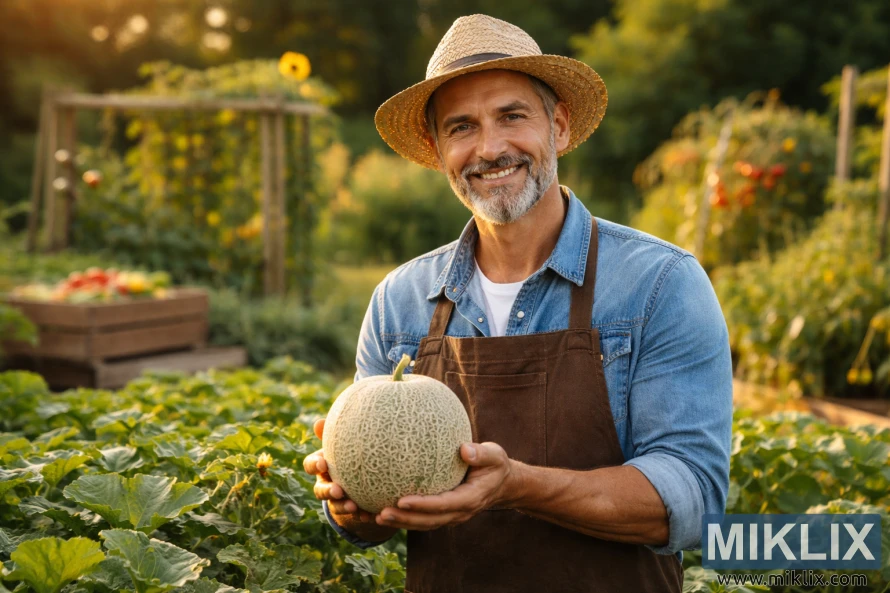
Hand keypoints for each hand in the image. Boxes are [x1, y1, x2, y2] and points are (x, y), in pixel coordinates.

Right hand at [303, 418, 373, 521]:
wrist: (363, 476)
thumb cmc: (350, 452)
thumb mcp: (344, 443)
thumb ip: (335, 435)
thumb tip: (319, 421)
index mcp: (322, 465)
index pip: (311, 465)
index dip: (314, 465)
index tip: (323, 463)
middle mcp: (326, 483)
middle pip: (320, 490)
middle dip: (328, 491)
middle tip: (339, 491)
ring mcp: (337, 500)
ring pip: (336, 506)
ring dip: (343, 507)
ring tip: (354, 507)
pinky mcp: (351, 512)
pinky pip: (355, 516)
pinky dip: (362, 515)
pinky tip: (371, 515)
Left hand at [375, 442, 517, 530]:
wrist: (501, 484)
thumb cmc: (495, 465)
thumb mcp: (495, 456)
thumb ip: (482, 453)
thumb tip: (464, 449)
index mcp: (470, 499)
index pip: (443, 505)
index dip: (423, 505)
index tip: (403, 500)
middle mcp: (458, 512)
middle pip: (428, 520)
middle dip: (404, 519)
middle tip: (380, 513)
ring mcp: (450, 516)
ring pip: (422, 524)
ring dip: (399, 523)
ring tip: (374, 516)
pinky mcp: (442, 513)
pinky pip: (421, 518)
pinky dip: (402, 517)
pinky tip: (380, 510)